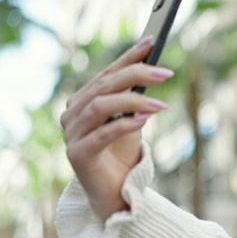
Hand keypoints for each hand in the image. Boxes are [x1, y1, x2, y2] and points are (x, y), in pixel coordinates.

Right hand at [59, 37, 172, 220]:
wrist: (117, 195)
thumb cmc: (122, 157)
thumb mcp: (132, 123)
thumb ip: (134, 100)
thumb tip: (152, 70)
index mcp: (82, 103)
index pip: (106, 74)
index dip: (128, 58)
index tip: (150, 43)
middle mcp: (72, 115)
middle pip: (103, 86)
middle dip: (135, 75)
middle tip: (165, 73)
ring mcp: (71, 135)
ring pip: (100, 106)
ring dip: (133, 101)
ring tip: (161, 104)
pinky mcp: (77, 155)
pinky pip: (102, 134)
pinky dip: (125, 125)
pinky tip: (145, 119)